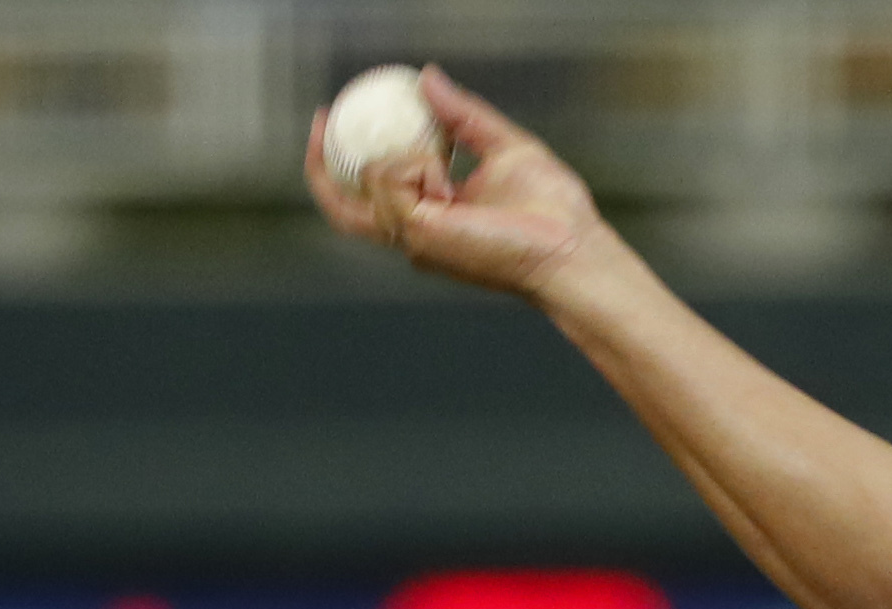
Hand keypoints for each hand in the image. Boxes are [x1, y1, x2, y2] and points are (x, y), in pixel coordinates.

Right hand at [304, 67, 615, 301]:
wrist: (572, 247)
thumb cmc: (553, 213)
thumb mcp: (503, 146)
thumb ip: (464, 115)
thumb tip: (428, 79)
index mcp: (430, 217)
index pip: (368, 193)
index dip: (340, 160)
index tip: (335, 115)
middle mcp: (414, 234)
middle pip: (340, 204)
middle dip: (319, 161)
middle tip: (323, 117)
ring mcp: (413, 239)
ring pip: (368, 182)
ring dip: (401, 156)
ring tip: (446, 164)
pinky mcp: (418, 235)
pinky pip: (390, 181)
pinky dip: (413, 164)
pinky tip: (447, 175)